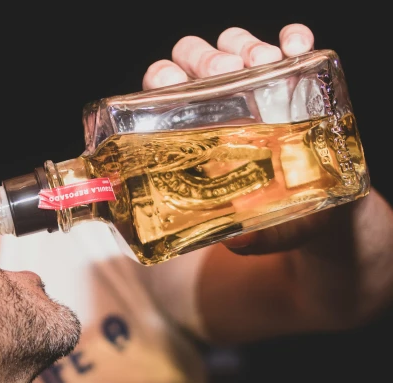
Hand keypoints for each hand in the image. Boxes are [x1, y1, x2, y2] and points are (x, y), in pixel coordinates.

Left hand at [141, 24, 346, 254]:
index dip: (161, 79)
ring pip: (235, 44)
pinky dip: (292, 38)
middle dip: (206, 58)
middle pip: (194, 58)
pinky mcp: (297, 78)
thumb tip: (237, 243)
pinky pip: (290, 43)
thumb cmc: (274, 217)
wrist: (322, 211)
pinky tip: (295, 47)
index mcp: (193, 131)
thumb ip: (250, 237)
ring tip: (262, 63)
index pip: (162, 90)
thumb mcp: (261, 230)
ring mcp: (257, 86)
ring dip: (244, 45)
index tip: (172, 83)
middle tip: (226, 71)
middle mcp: (219, 102)